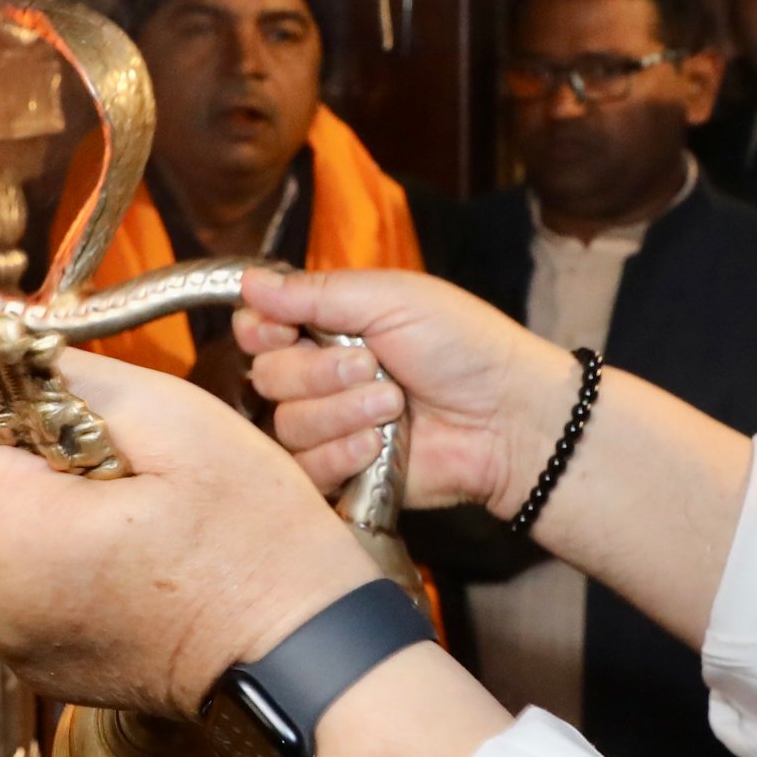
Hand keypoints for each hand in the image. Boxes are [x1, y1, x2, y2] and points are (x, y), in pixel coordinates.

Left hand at [0, 349, 377, 716]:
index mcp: (11, 533)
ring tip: (124, 504)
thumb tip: (11, 357)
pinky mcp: (35, 664)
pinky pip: (12, 584)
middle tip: (100, 449)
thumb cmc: (256, 545)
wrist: (301, 665)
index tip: (17, 394)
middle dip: (5, 451)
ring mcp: (9, 641)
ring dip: (31, 502)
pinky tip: (126, 549)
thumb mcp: (179, 422)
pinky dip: (51, 553)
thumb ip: (75, 377)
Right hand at [234, 266, 574, 514]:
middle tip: (372, 366)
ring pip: (286, 424)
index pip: (258, 328)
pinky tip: (376, 446)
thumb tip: (248, 282)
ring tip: (393, 406)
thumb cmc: (463, 347)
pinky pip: (305, 470)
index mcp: (329, 327)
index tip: (283, 330)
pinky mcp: (342, 475)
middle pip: (266, 377)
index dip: (262, 330)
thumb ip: (316, 293)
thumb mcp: (392, 299)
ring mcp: (331, 428)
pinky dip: (340, 453)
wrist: (508, 418)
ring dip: (340, 412)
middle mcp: (322, 377)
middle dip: (318, 371)